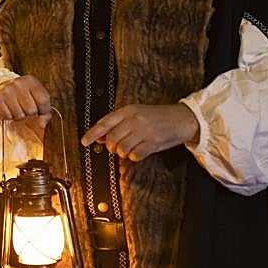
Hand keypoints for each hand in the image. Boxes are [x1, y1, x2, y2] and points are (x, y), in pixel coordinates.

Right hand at [0, 75, 51, 132]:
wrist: (3, 86)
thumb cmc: (23, 95)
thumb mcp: (37, 98)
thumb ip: (45, 112)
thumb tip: (41, 125)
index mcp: (31, 81)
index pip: (43, 101)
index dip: (44, 110)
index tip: (40, 111)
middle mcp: (18, 84)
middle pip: (31, 110)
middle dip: (30, 114)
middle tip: (26, 108)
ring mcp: (6, 90)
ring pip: (20, 116)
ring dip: (20, 116)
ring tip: (17, 108)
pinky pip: (8, 116)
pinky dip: (9, 116)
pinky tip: (9, 109)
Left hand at [81, 103, 199, 161]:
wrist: (184, 118)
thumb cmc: (158, 117)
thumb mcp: (136, 115)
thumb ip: (118, 125)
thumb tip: (98, 136)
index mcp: (128, 110)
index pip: (104, 123)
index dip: (92, 134)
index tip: (84, 142)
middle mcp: (134, 119)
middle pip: (111, 139)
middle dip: (112, 147)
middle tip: (119, 147)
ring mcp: (144, 130)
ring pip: (121, 149)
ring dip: (124, 153)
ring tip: (132, 148)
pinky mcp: (154, 141)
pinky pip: (135, 155)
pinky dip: (135, 157)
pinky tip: (140, 152)